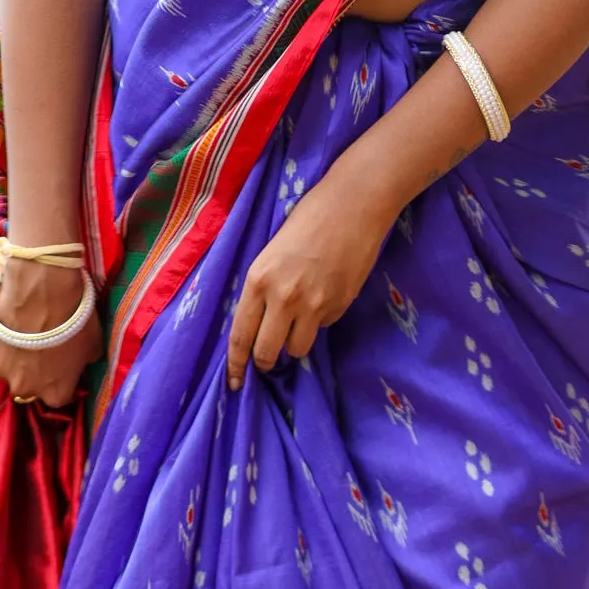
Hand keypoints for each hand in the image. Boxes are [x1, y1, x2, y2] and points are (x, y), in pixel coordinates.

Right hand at [0, 261, 102, 406]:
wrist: (41, 292)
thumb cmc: (73, 322)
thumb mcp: (93, 346)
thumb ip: (85, 360)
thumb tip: (84, 359)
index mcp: (55, 395)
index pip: (60, 395)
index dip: (63, 379)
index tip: (65, 365)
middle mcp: (25, 389)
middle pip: (31, 386)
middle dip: (36, 372)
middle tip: (43, 347)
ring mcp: (2, 370)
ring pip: (10, 369)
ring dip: (17, 357)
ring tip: (25, 333)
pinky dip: (3, 339)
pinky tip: (12, 322)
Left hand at [226, 161, 395, 389]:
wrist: (354, 205)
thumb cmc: (308, 219)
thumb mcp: (271, 252)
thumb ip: (262, 289)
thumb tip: (258, 326)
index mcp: (259, 279)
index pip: (241, 334)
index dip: (236, 364)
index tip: (235, 382)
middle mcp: (283, 297)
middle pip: (267, 353)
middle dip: (265, 361)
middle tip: (267, 358)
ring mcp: (314, 305)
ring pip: (297, 349)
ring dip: (294, 343)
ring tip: (298, 321)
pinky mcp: (338, 307)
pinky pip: (321, 329)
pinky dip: (319, 321)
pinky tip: (324, 293)